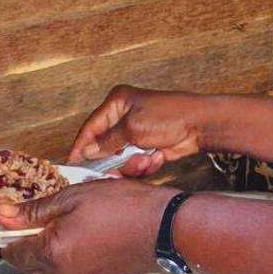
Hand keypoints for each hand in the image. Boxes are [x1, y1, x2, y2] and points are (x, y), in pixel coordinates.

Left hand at [0, 179, 176, 273]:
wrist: (163, 227)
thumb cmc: (125, 208)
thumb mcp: (74, 197)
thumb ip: (34, 210)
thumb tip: (4, 215)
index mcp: (52, 252)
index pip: (12, 251)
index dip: (10, 232)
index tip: (15, 218)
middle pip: (28, 264)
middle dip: (30, 241)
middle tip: (48, 216)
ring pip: (48, 269)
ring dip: (50, 250)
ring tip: (71, 224)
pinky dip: (69, 258)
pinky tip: (85, 237)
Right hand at [68, 86, 209, 176]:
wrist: (200, 126)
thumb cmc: (170, 116)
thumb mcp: (133, 127)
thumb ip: (108, 141)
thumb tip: (88, 152)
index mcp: (117, 102)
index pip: (91, 126)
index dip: (81, 145)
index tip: (73, 163)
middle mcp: (123, 117)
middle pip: (104, 146)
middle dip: (113, 160)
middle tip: (116, 170)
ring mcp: (135, 133)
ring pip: (120, 159)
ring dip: (133, 164)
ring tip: (147, 159)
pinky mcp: (146, 147)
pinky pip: (135, 163)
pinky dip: (145, 165)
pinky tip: (157, 158)